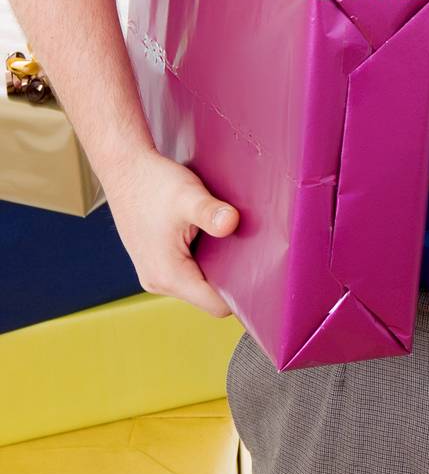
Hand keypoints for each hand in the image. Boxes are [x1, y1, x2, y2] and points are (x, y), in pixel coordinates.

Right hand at [103, 148, 238, 317]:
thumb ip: (210, 212)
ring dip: (215, 265)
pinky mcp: (155, 262)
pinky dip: (201, 257)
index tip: (259, 271)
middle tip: (247, 249)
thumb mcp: (188, 195)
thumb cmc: (153, 182)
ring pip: (198, 282)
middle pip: (208, 296)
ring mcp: (154, 274)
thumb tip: (231, 222)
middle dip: (229, 277)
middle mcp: (158, 282)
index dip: (240, 293)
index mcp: (168, 275)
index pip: (216, 306)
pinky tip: (207, 234)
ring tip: (225, 238)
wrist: (123, 168)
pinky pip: (187, 270)